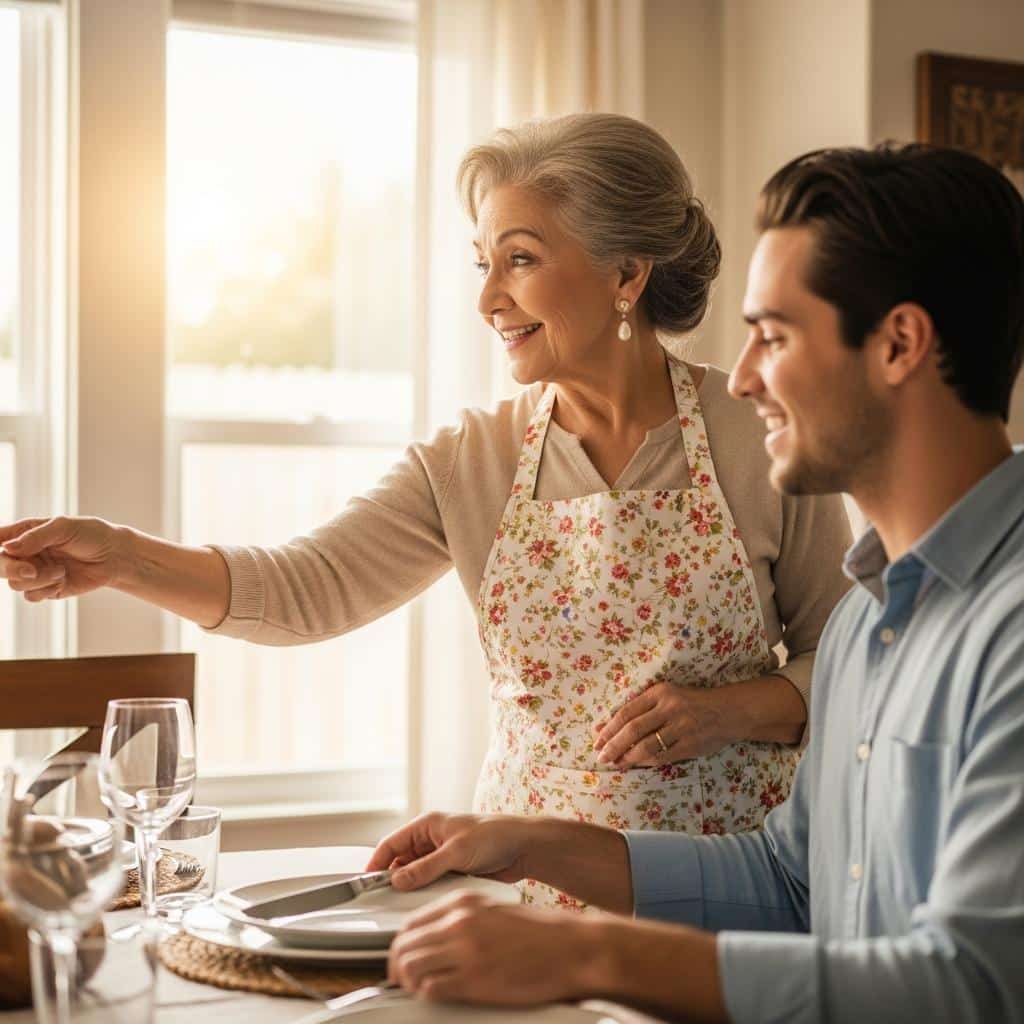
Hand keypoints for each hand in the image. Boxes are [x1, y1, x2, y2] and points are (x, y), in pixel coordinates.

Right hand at [0, 516, 125, 602]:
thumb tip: (7, 548)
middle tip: (30, 570)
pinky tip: (63, 580)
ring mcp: (34, 572)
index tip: (3, 551)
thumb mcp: (64, 527)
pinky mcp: (45, 589)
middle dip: (11, 569)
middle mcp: (25, 553)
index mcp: (24, 532)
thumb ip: (36, 537)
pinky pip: (32, 596)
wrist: (115, 557)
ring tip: (61, 570)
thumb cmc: (91, 535)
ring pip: (16, 583)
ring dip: (39, 579)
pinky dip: (47, 590)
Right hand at [365, 813, 532, 890]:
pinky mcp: (451, 871)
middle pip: (401, 862)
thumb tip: (398, 880)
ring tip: (405, 904)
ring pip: (415, 875)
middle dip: (393, 879)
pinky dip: (426, 893)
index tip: (366, 883)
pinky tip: (426, 904)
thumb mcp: (456, 852)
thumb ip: (425, 868)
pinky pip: (430, 884)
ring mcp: (440, 856)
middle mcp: (431, 840)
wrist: (523, 848)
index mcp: (427, 825)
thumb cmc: (493, 837)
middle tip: (384, 900)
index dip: (377, 863)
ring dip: (411, 888)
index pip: (391, 844)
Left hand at [388, 890, 597, 1004]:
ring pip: (411, 965)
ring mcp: (465, 951)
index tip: (402, 954)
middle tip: (398, 978)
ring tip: (413, 989)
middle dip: (396, 964)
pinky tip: (432, 995)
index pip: (412, 921)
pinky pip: (431, 988)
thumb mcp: (495, 910)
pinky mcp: (474, 980)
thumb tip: (439, 937)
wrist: (568, 947)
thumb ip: (464, 919)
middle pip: (405, 944)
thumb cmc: (539, 932)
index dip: (402, 942)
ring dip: (406, 981)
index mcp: (464, 903)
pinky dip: (424, 994)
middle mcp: (459, 923)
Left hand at [593, 683, 730, 767]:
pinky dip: (646, 762)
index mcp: (660, 692)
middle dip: (613, 745)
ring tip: (616, 763)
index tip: (597, 740)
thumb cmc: (691, 702)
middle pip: (633, 730)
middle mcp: (670, 708)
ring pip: (646, 746)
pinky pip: (662, 757)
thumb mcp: (667, 695)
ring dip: (627, 757)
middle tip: (601, 756)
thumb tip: (609, 727)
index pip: (627, 711)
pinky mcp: (690, 745)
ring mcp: (681, 727)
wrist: (728, 711)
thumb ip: (643, 708)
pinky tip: (636, 764)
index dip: (609, 728)